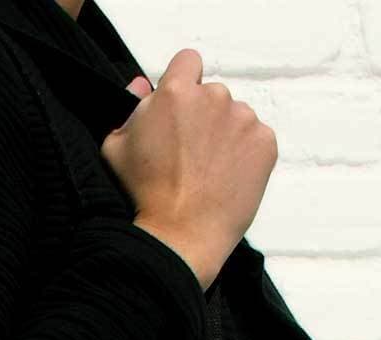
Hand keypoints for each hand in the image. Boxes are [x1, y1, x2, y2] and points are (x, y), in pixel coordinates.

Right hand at [100, 49, 276, 290]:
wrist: (180, 236)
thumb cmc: (142, 195)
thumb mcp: (114, 148)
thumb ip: (129, 109)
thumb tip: (141, 86)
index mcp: (175, 92)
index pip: (188, 60)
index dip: (182, 80)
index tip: (178, 106)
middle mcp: (215, 97)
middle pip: (212, 93)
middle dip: (202, 115)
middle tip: (187, 152)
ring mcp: (244, 119)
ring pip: (235, 116)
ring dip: (224, 134)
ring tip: (207, 171)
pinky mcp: (265, 143)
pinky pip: (256, 137)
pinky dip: (244, 154)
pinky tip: (225, 178)